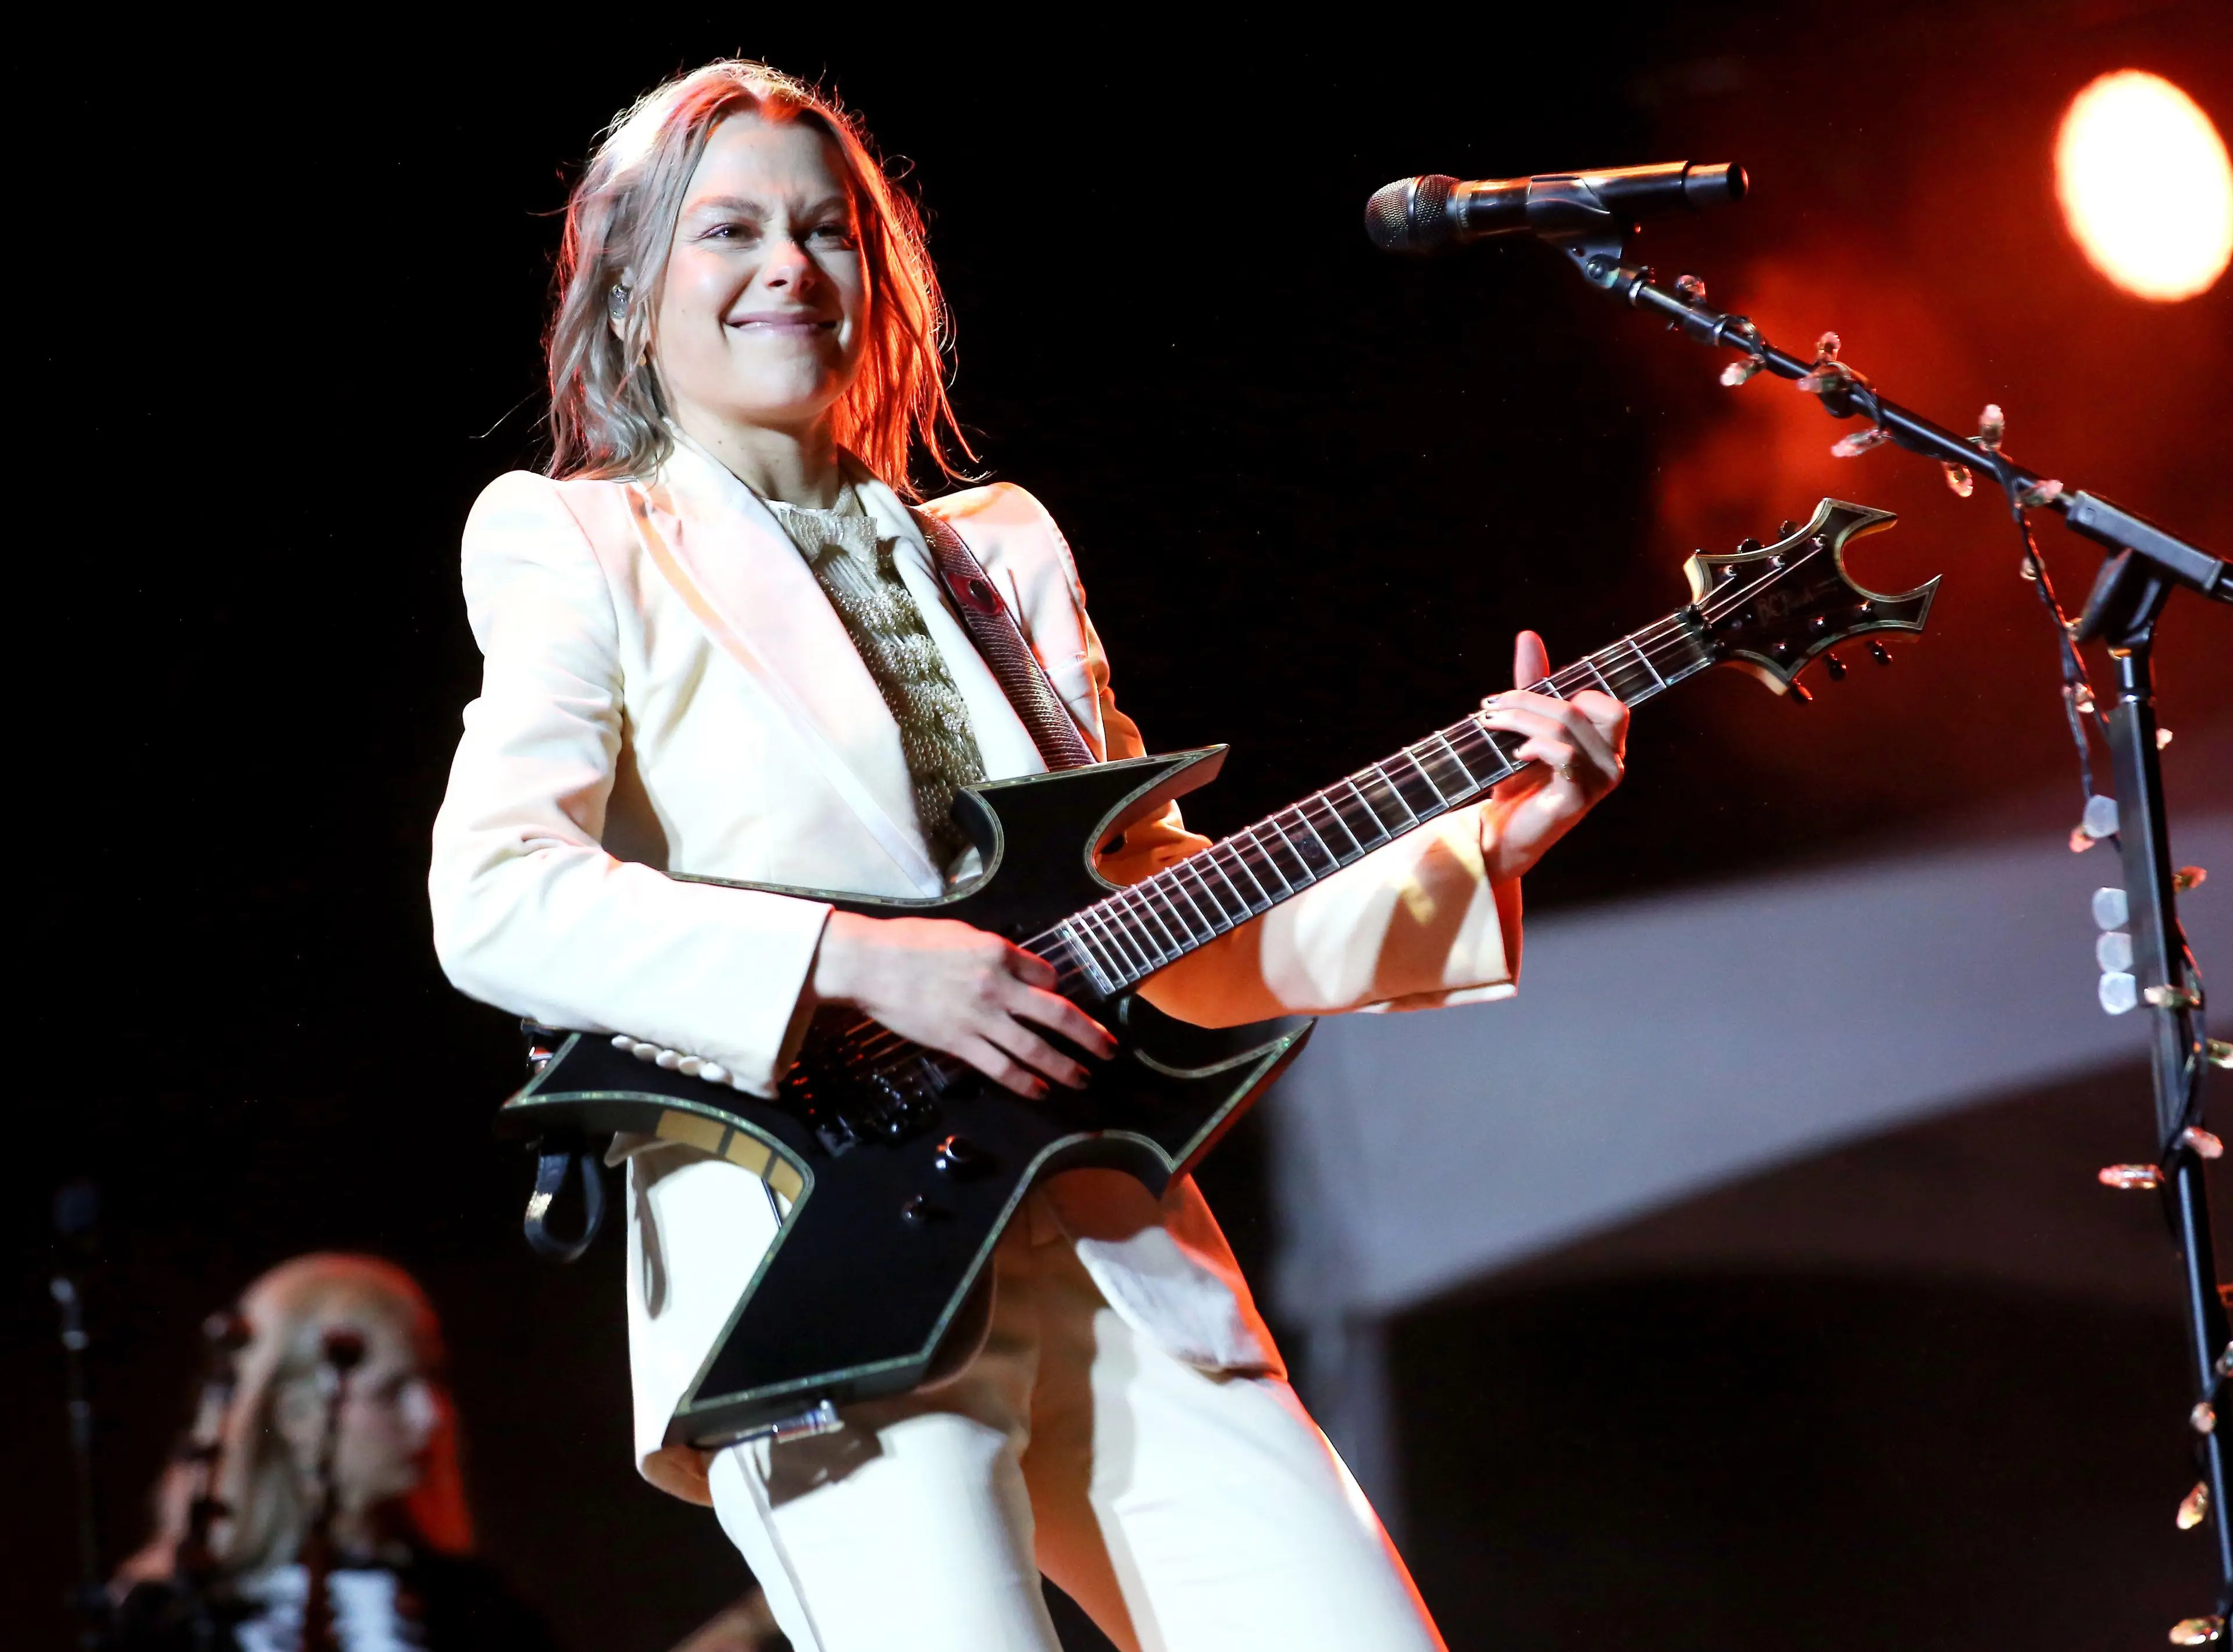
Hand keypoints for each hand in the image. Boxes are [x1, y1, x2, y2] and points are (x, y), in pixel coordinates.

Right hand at [809, 912, 1115, 1098]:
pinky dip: (1025, 1082)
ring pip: (1035, 1049)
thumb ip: (994, 952)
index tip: (1057, 1001)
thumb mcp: (962, 934)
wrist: (870, 964)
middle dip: (1089, 1035)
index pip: (1046, 977)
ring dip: (1066, 1067)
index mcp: (999, 953)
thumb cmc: (911, 943)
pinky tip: (1041, 1090)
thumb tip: (1019, 969)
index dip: (1057, 991)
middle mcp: (998, 987)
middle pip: (1058, 1015)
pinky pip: (1001, 1068)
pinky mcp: (959, 1043)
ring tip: (1084, 1079)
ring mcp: (980, 1018)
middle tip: (1110, 1048)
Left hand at [1477, 629, 1628, 882]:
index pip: (1607, 704)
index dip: (1564, 693)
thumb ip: (1532, 686)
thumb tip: (1528, 635)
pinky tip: (1515, 753)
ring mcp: (1598, 784)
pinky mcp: (1576, 801)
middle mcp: (1611, 764)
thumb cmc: (1514, 782)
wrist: (1497, 834)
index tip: (1512, 697)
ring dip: (1520, 719)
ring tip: (1489, 723)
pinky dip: (1535, 746)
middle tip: (1489, 707)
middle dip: (1530, 700)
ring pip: (1567, 729)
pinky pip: (1565, 757)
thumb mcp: (1523, 728)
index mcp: (1606, 745)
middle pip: (1581, 710)